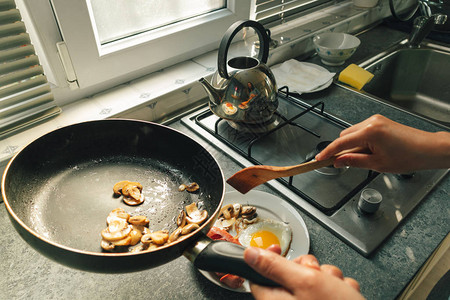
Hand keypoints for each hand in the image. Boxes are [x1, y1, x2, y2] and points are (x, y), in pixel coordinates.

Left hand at [244, 247, 363, 299]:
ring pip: (312, 280)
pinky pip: (327, 291)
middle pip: (289, 274)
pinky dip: (337, 289)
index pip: (259, 275)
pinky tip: (344, 294)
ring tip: (336, 287)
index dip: (269, 258)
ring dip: (327, 277)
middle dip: (308, 267)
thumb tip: (249, 255)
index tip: (278, 249)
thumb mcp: (304, 280)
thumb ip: (275, 266)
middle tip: (317, 274)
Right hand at [315, 114, 449, 172]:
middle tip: (341, 163)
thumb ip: (354, 161)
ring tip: (364, 158)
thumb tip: (338, 161)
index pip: (341, 142)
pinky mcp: (380, 121)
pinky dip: (360, 141)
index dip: (328, 152)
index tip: (319, 159)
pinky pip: (362, 131)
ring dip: (352, 145)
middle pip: (344, 135)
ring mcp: (375, 120)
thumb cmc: (409, 156)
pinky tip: (369, 151)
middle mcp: (371, 122)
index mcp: (369, 132)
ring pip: (352, 133)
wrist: (428, 149)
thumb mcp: (377, 164)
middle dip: (341, 149)